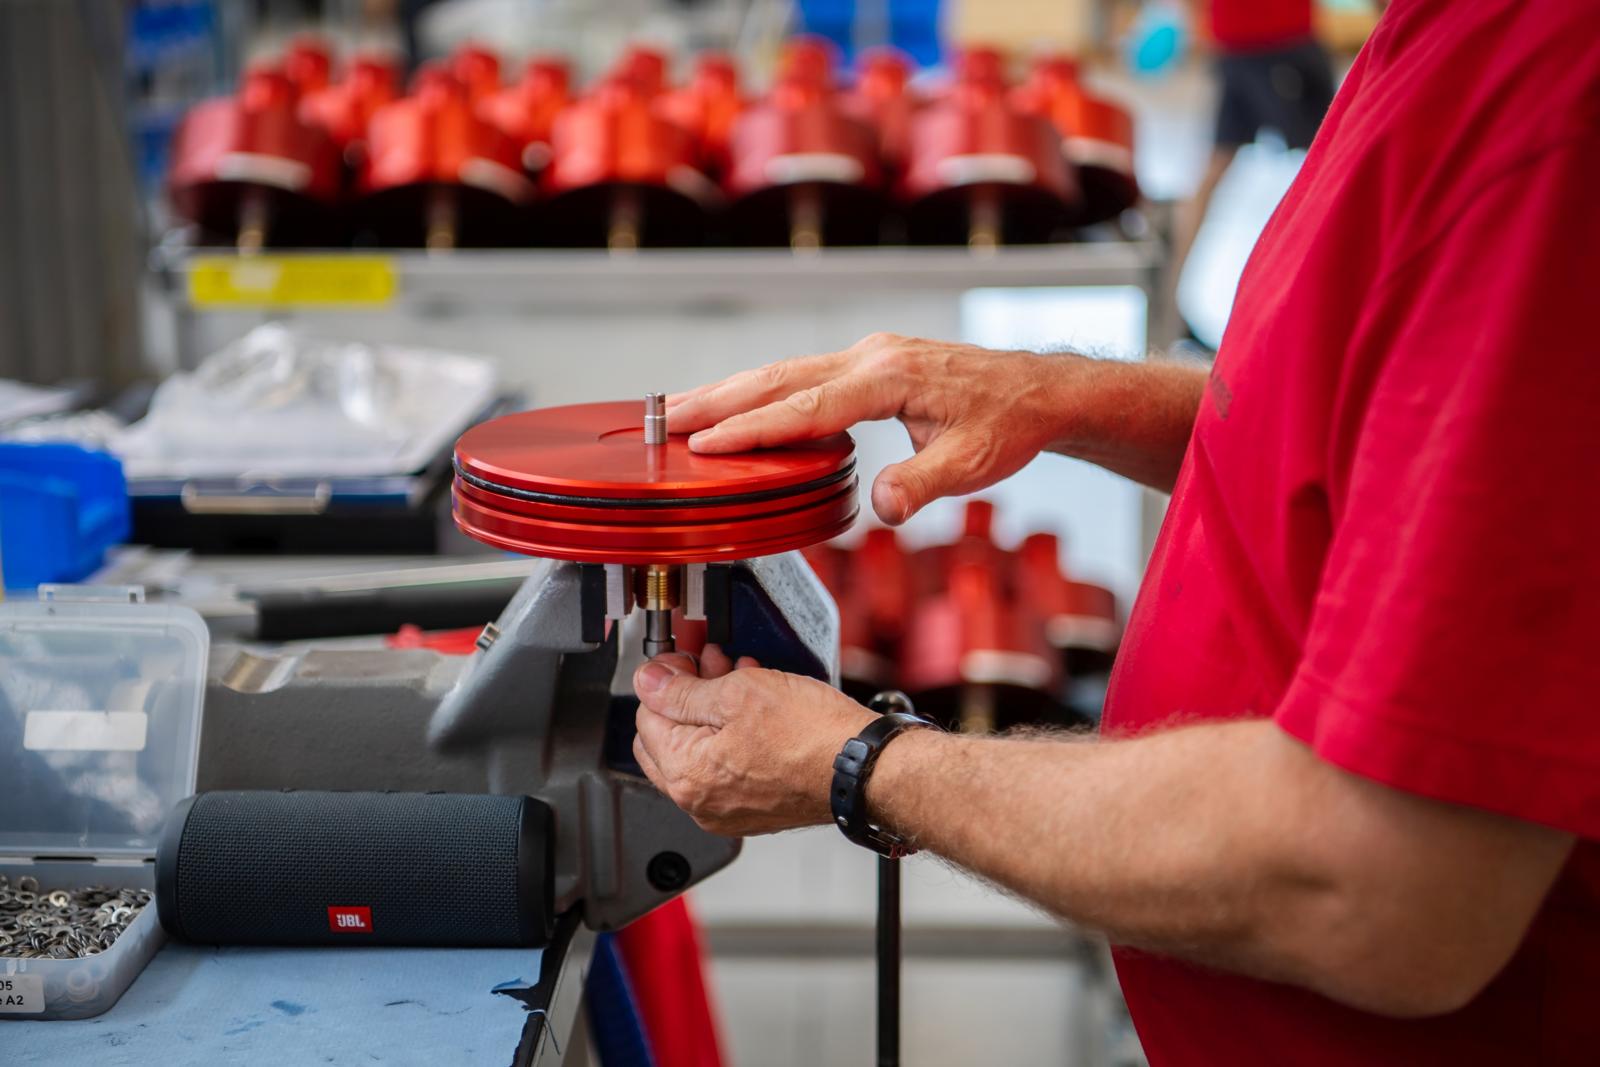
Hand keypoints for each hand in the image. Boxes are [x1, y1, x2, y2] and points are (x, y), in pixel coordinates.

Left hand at [631, 646, 875, 835]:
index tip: (686, 659)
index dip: (665, 679)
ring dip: (709, 710)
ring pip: (696, 752)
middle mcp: (699, 801)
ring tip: (737, 677)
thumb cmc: (812, 736)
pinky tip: (753, 708)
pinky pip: (723, 769)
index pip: (646, 716)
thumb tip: (647, 682)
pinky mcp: (751, 810)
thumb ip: (681, 690)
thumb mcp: (739, 692)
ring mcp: (724, 810)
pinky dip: (729, 737)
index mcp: (686, 774)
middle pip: (666, 738)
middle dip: (684, 695)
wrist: (862, 768)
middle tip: (708, 666)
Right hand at [667, 333, 1080, 524]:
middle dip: (719, 399)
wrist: (1038, 391)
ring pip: (786, 371)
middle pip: (780, 378)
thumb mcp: (972, 464)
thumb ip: (923, 484)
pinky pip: (803, 374)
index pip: (807, 407)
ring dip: (732, 391)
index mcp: (889, 377)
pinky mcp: (869, 363)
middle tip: (666, 419)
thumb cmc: (1007, 425)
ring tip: (681, 409)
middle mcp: (871, 357)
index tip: (709, 444)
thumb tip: (882, 506)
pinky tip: (738, 404)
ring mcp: (868, 355)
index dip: (754, 428)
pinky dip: (763, 390)